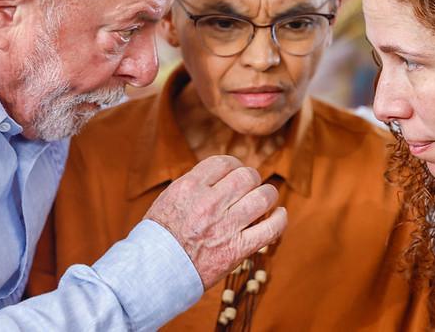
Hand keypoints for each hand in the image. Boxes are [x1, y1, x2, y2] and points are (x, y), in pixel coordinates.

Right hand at [144, 155, 286, 288]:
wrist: (154, 272)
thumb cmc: (159, 236)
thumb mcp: (169, 198)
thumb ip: (194, 184)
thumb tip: (220, 174)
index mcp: (189, 187)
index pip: (224, 162)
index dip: (234, 165)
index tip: (235, 173)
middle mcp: (209, 203)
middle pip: (247, 176)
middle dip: (252, 178)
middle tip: (250, 187)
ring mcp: (225, 226)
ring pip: (263, 197)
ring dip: (268, 194)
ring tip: (266, 198)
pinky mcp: (237, 249)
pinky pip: (271, 228)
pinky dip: (280, 219)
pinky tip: (280, 214)